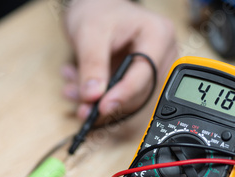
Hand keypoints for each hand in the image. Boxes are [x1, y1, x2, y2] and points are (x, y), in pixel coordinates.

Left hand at [63, 0, 176, 119]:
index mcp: (159, 36)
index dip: (123, 94)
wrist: (94, 10)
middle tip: (81, 105)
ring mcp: (152, 70)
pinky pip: (121, 99)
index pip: (146, 74)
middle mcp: (162, 55)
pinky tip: (79, 87)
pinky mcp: (138, 81)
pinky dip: (98, 97)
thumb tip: (93, 96)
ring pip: (128, 101)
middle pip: (139, 92)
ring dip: (97, 101)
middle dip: (105, 100)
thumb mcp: (90, 33)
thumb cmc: (98, 12)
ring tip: (73, 89)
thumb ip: (92, 65)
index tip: (101, 107)